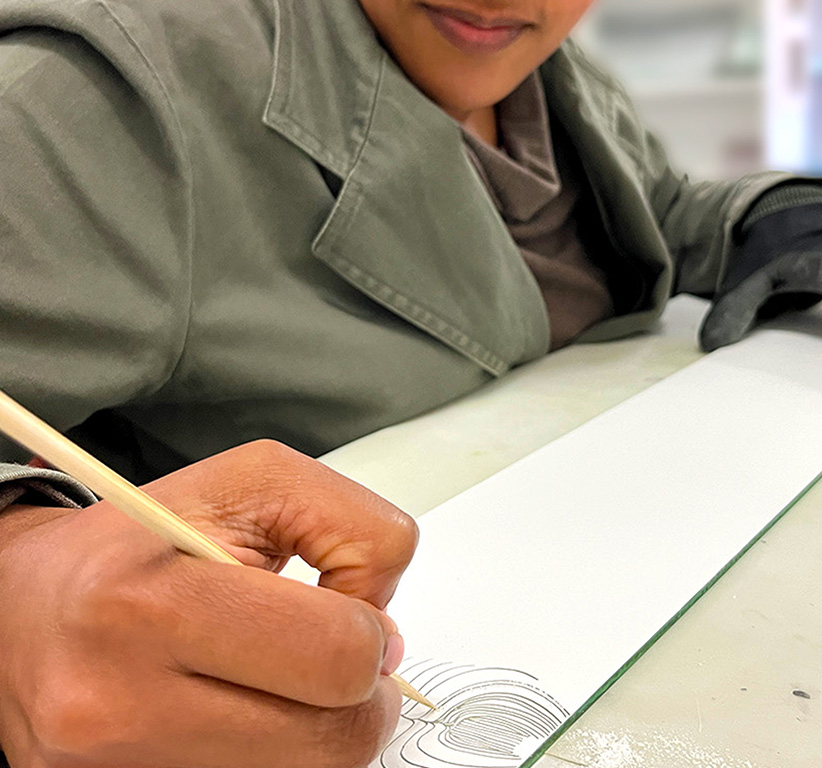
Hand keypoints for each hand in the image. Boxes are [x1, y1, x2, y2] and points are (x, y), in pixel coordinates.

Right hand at [0, 440, 417, 767]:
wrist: (25, 607)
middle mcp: (118, 704)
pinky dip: (277, 757)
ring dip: (321, 731)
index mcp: (152, 604)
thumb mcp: (255, 480)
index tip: (353, 612)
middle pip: (331, 743)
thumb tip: (387, 637)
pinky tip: (248, 713)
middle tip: (338, 657)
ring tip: (285, 679)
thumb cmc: (143, 538)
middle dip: (361, 693)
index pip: (335, 654)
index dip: (372, 632)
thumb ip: (352, 528)